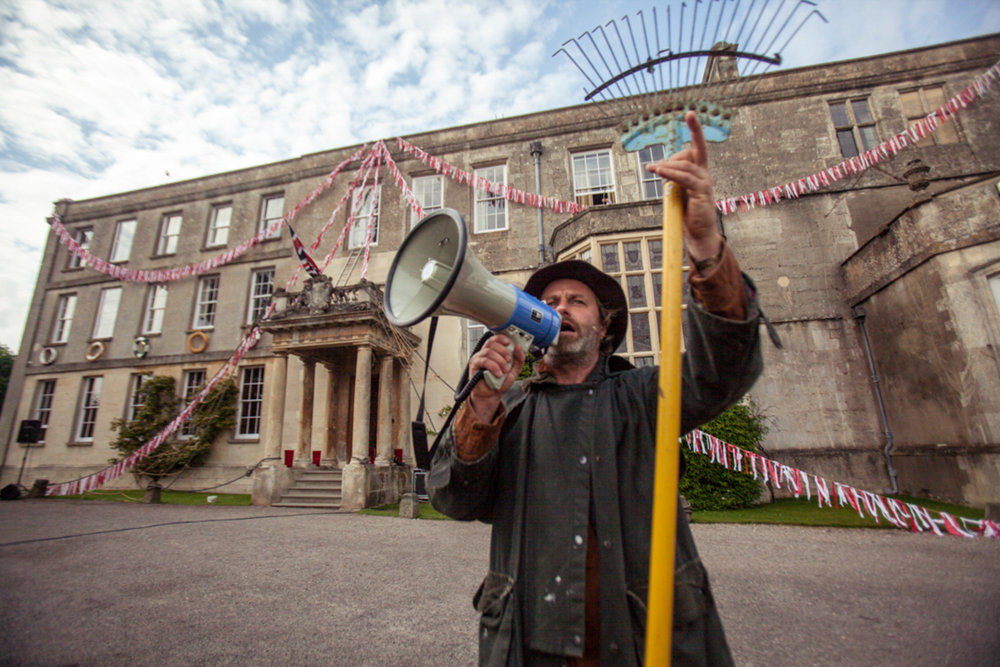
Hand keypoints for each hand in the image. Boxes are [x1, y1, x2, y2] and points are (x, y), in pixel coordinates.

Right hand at [467, 334, 525, 422]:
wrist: (491, 395)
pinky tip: (498, 374)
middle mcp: (484, 353)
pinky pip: (484, 361)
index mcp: (493, 352)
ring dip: (500, 361)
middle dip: (503, 351)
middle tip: (509, 360)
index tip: (509, 342)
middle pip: (492, 343)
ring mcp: (478, 358)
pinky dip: (494, 367)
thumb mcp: (514, 370)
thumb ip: (519, 359)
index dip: (501, 338)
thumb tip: (519, 347)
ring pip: (489, 352)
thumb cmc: (500, 382)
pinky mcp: (474, 365)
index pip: (495, 339)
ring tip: (505, 370)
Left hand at [644, 111, 722, 261]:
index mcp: (700, 172)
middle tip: (657, 168)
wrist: (699, 235)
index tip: (690, 113)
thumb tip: (661, 167)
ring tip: (653, 170)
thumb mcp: (679, 192)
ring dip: (666, 166)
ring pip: (684, 165)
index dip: (695, 129)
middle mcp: (705, 174)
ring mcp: (705, 182)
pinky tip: (658, 171)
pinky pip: (683, 178)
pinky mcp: (702, 192)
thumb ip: (674, 179)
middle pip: (693, 151)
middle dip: (675, 153)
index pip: (699, 147)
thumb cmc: (688, 215)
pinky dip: (669, 173)